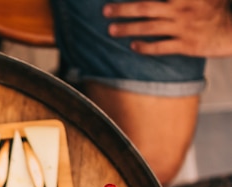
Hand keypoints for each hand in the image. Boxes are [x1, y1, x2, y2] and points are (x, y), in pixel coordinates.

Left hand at [103, 0, 231, 56]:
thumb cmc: (217, 8)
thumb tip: (164, 1)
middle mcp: (181, 9)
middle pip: (145, 8)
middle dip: (123, 9)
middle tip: (105, 11)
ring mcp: (183, 28)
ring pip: (149, 28)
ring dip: (128, 28)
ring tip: (111, 30)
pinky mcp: (186, 45)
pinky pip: (161, 47)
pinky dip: (146, 47)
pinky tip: (132, 46)